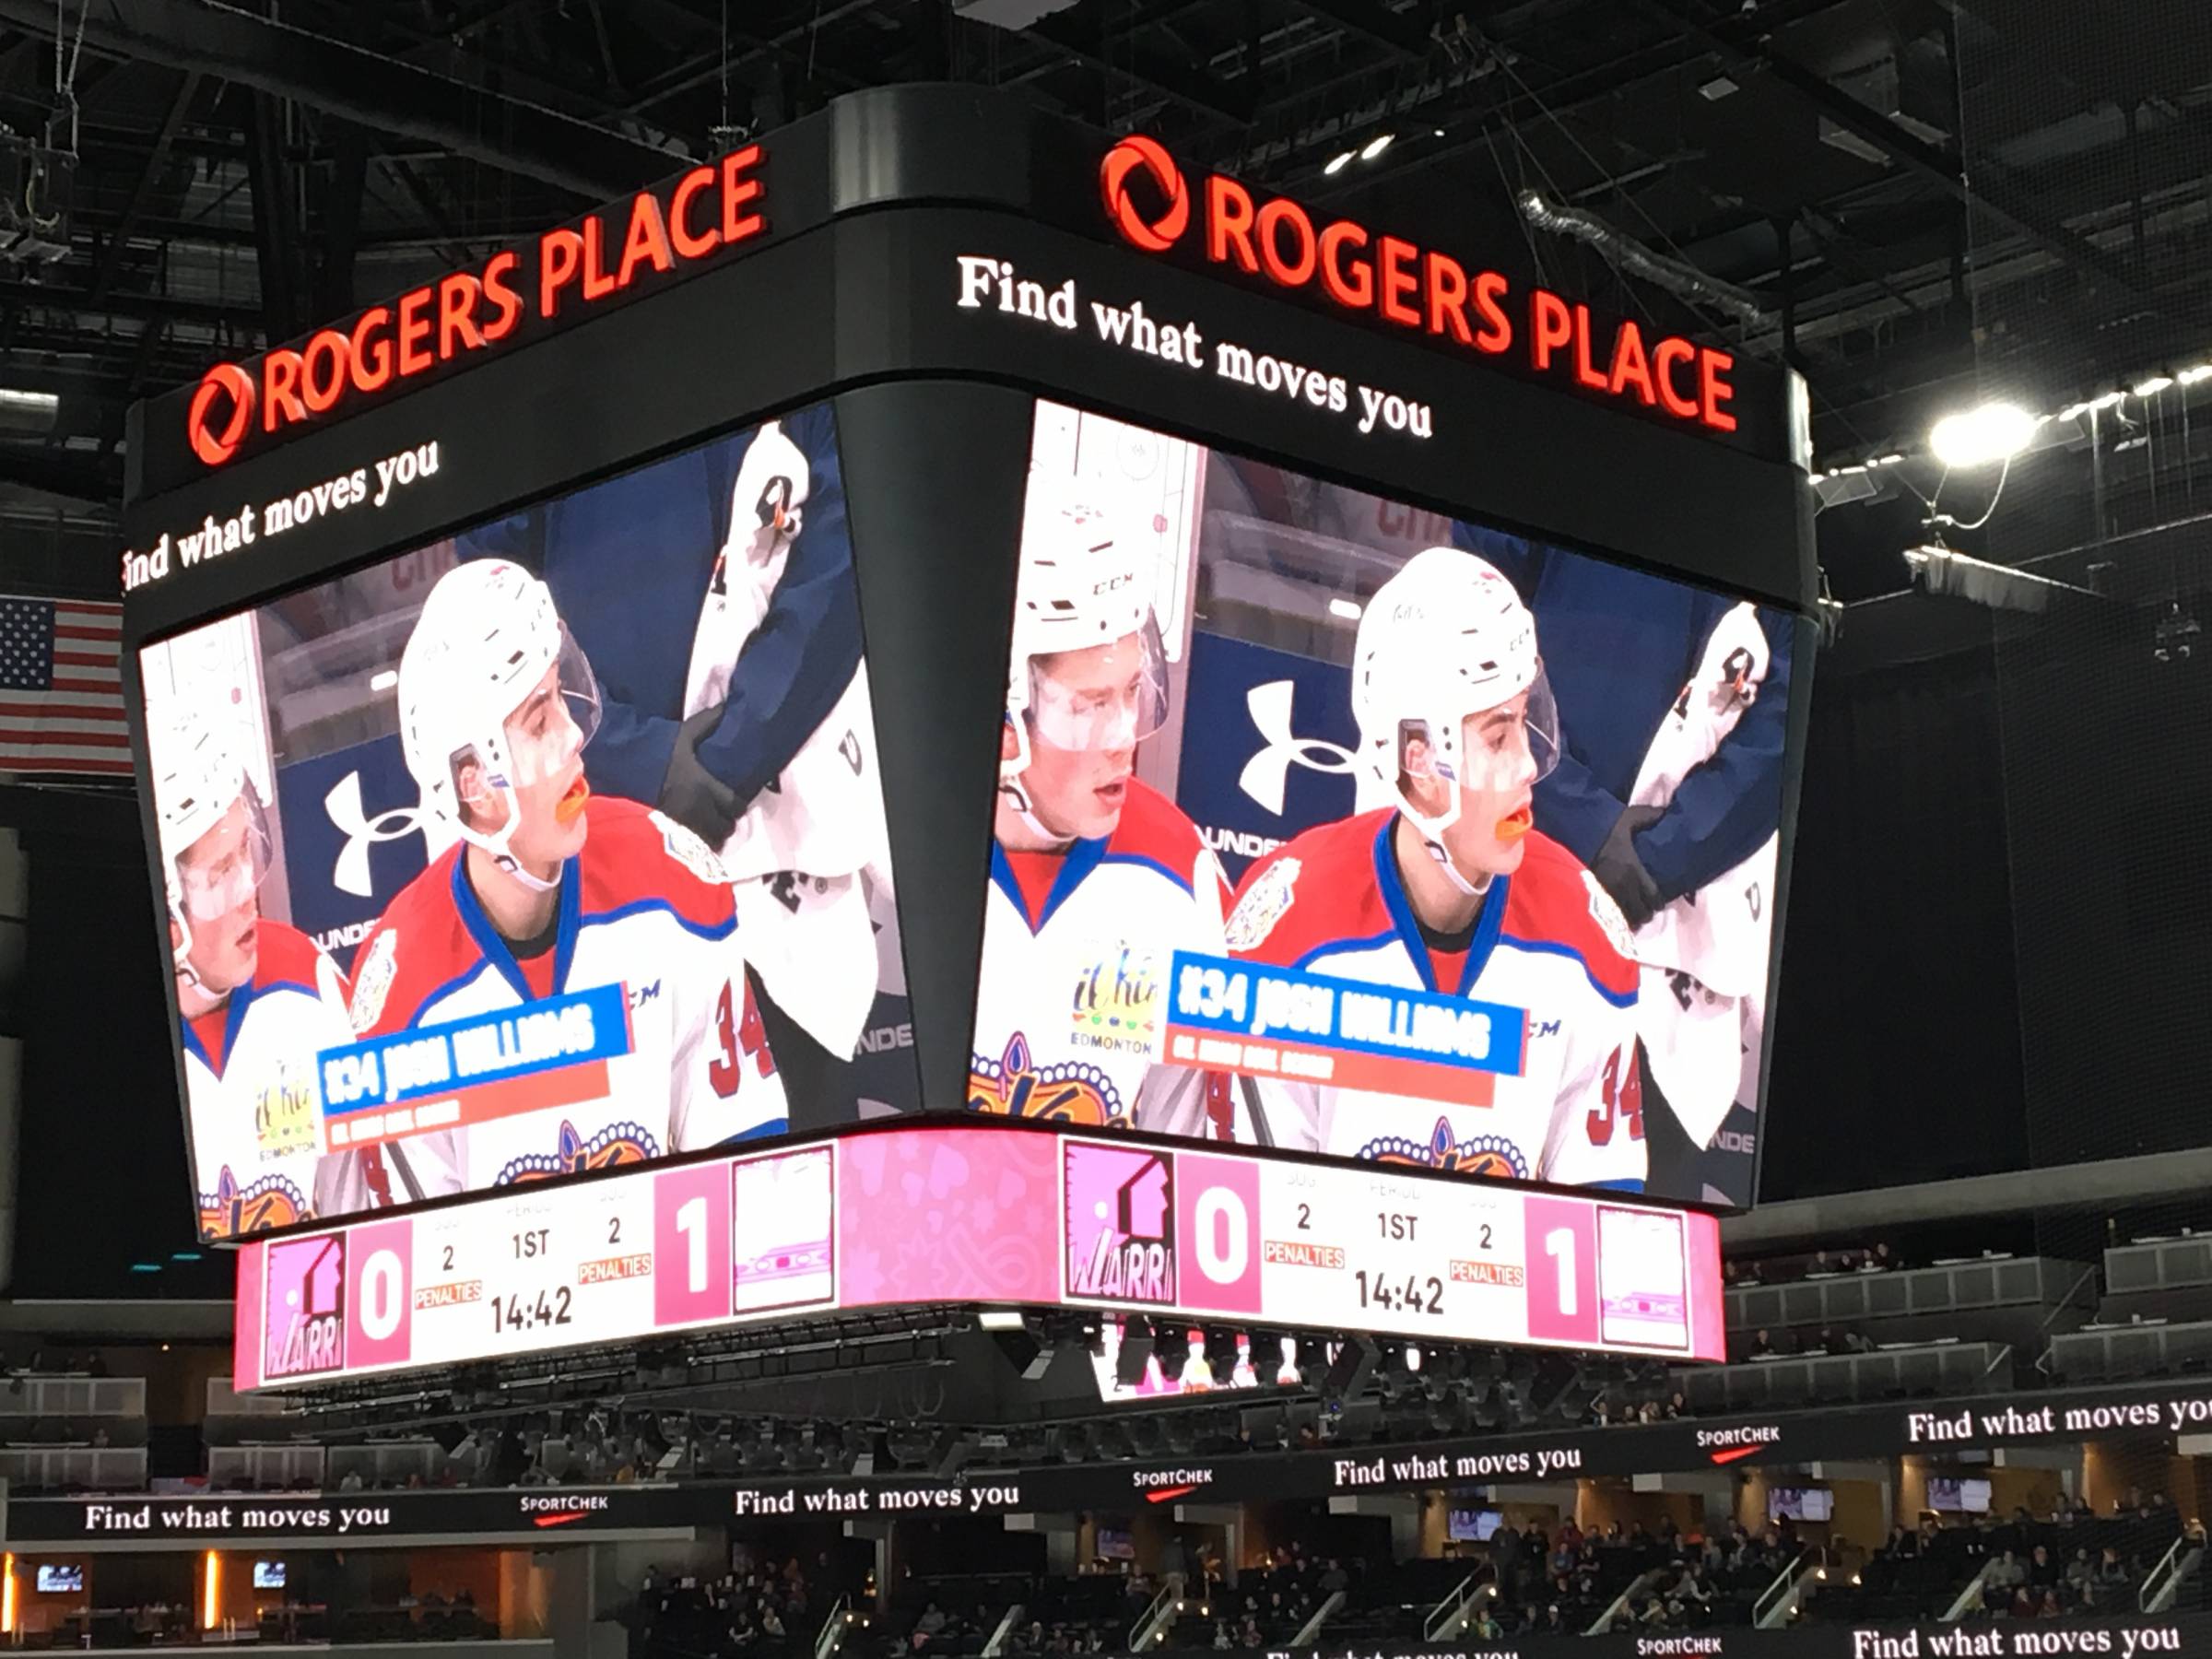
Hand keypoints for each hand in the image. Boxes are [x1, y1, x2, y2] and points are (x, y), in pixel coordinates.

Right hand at [658, 706, 740, 846]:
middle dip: (726, 824)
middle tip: (721, 816)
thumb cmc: (656, 750)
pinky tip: (691, 836)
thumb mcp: (683, 734)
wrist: (621, 765)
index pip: (735, 806)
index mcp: (704, 786)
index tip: (735, 802)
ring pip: (709, 842)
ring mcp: (681, 825)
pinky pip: (689, 848)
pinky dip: (695, 844)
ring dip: (712, 836)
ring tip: (707, 828)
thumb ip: (707, 724)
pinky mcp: (666, 835)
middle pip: (725, 828)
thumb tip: (727, 706)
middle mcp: (697, 809)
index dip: (738, 806)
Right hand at [1592, 804, 1664, 929]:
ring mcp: (1606, 894)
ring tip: (1630, 914)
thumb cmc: (1601, 828)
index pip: (1653, 897)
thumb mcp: (1626, 817)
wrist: (1571, 834)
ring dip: (1630, 919)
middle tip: (1644, 908)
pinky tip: (1613, 915)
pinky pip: (1608, 917)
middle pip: (1641, 913)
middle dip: (1645, 913)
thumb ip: (1647, 816)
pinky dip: (1614, 919)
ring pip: (1625, 919)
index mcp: (1633, 870)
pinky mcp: (1591, 897)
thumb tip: (1665, 813)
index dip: (1658, 903)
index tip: (1657, 901)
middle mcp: (1623, 887)